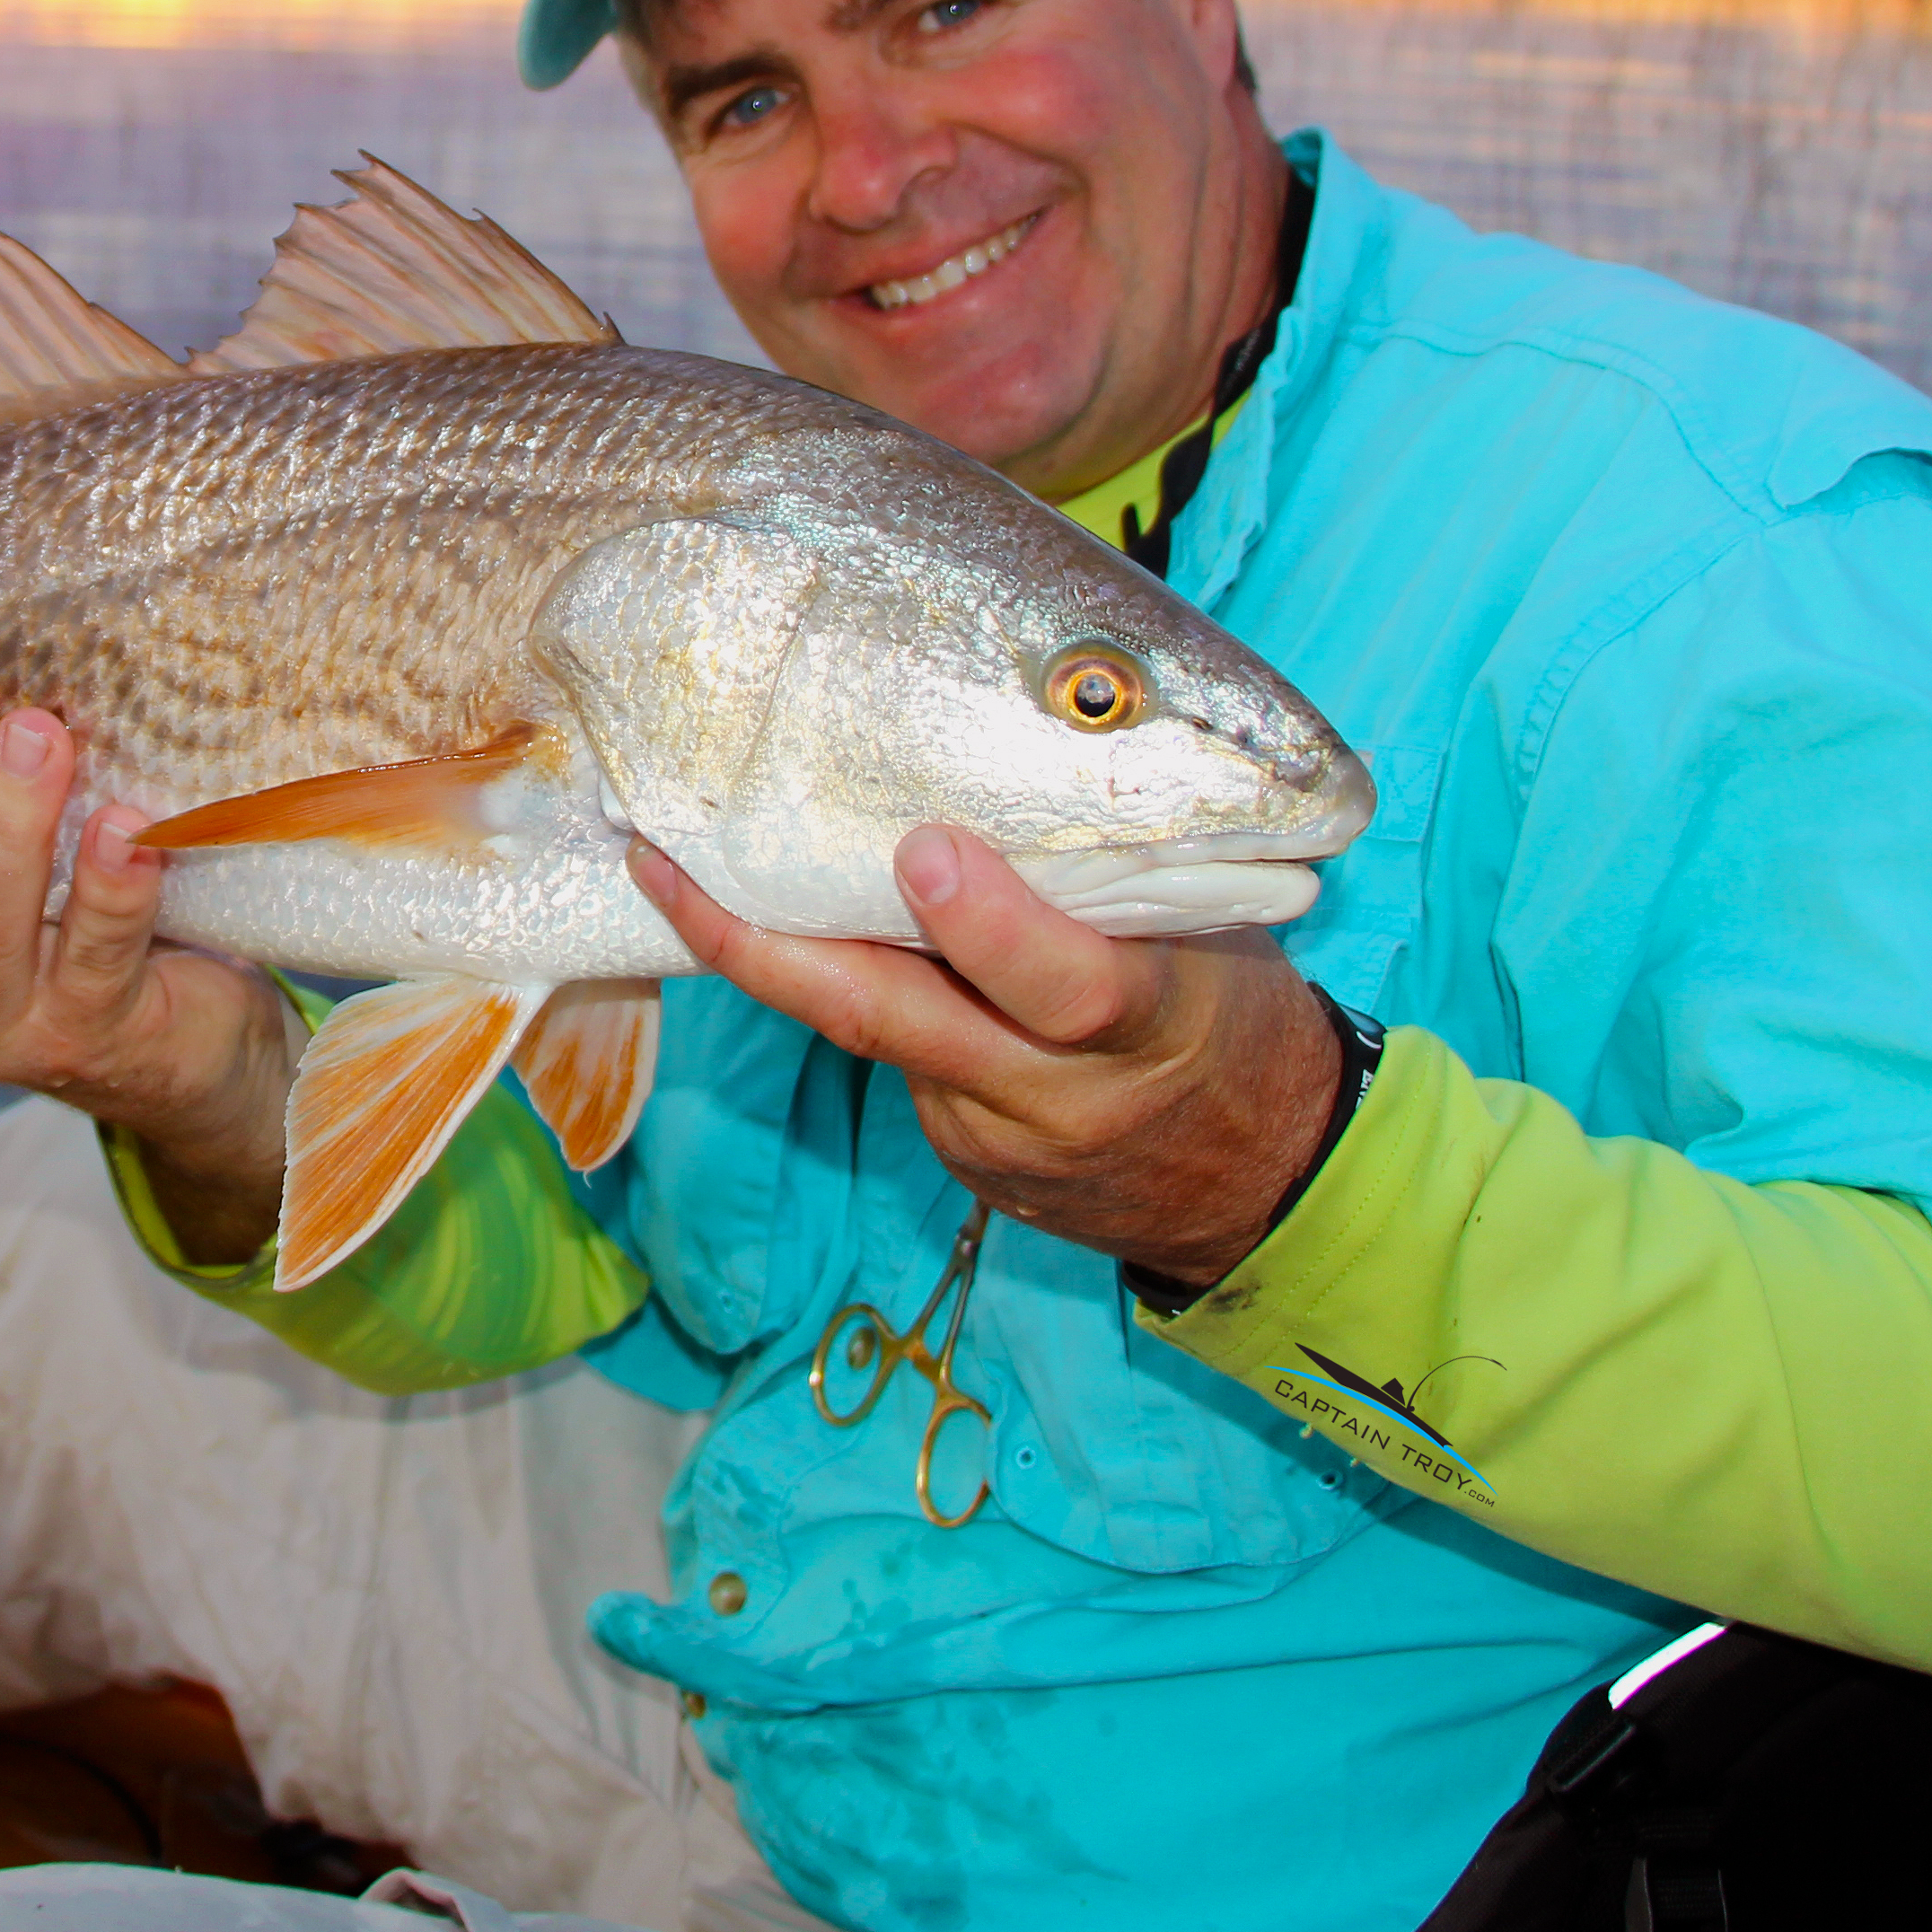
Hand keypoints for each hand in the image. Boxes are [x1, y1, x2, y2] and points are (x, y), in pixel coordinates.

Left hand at [625, 823, 1344, 1290]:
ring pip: (869, 1034)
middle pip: (903, 1027)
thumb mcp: (1221, 939)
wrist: (1262, 1181)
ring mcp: (997, 1139)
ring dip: (773, 951)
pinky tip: (774, 919)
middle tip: (672, 858)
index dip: (990, 926)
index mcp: (1153, 1023)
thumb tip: (1017, 750)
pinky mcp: (963, 1162)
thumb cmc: (1235, 1013)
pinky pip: (885, 1058)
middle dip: (779, 947)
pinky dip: (838, 986)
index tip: (923, 851)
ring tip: (669, 858)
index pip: (1068, 988)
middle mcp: (1062, 1097)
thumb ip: (1122, 876)